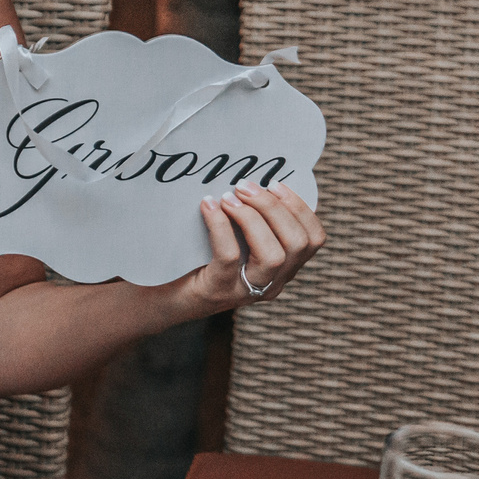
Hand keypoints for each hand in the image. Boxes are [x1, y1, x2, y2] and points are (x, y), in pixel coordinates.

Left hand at [179, 182, 324, 315]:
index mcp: (283, 268)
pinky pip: (230, 256)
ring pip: (272, 255)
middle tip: (244, 186)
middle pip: (297, 243)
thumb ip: (251, 219)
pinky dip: (221, 226)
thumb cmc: (201, 259)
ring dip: (252, 217)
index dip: (300, 207)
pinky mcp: (219, 290)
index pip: (314, 239)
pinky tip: (209, 206)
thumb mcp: (236, 240)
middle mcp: (273, 282)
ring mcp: (248, 290)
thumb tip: (252, 182)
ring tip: (228, 197)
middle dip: (273, 207)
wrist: (165, 296)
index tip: (274, 183)